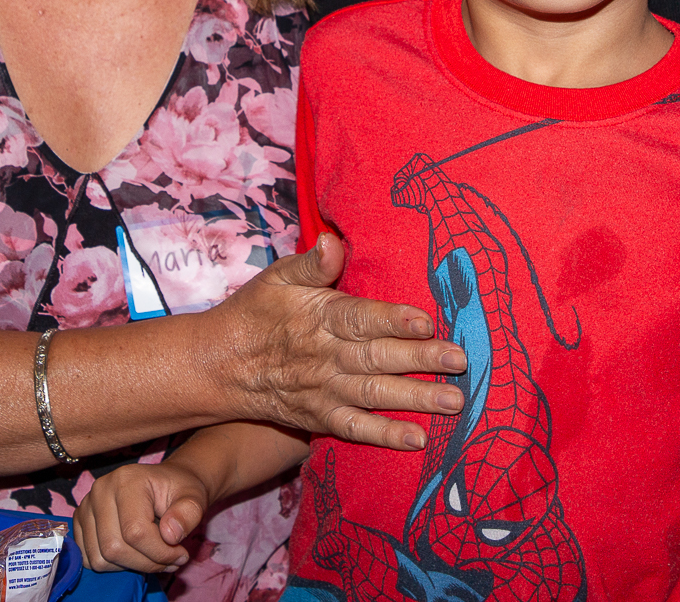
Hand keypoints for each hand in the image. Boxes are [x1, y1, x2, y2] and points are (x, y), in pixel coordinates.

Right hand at [75, 462, 209, 572]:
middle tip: (169, 558)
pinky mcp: (80, 522)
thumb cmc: (178, 491)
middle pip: (114, 548)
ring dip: (130, 566)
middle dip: (146, 562)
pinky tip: (133, 552)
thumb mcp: (194, 498)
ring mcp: (86, 506)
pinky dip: (113, 564)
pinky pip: (89, 559)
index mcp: (126, 480)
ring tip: (153, 554)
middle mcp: (100, 490)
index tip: (180, 554)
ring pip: (101, 558)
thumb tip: (170, 535)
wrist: (165, 484)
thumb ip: (188, 514)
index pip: (135, 532)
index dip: (160, 553)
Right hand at [205, 232, 465, 450]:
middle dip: (421, 360)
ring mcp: (324, 390)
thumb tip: (333, 240)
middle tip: (460, 360)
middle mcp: (326, 356)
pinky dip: (385, 435)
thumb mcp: (277, 277)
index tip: (425, 322)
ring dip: (416, 398)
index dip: (393, 320)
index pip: (361, 318)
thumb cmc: (256, 313)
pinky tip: (418, 439)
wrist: (219, 365)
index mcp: (319, 317)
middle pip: (378, 358)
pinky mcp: (321, 418)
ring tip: (454, 401)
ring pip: (376, 394)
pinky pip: (356, 429)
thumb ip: (311, 262)